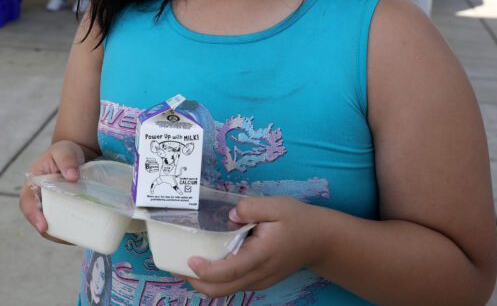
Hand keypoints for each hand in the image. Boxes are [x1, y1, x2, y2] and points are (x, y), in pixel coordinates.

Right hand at [18, 140, 88, 242]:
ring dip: (60, 235)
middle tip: (64, 238)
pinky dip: (70, 231)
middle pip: (39, 219)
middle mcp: (39, 198)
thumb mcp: (64, 151)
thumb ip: (67, 160)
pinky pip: (64, 223)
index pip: (26, 202)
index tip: (43, 226)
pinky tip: (82, 234)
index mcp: (33, 183)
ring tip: (76, 238)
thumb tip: (72, 177)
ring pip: (52, 225)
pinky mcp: (63, 210)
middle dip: (49, 231)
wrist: (77, 155)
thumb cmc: (66, 152)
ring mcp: (51, 206)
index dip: (32, 215)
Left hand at [183, 196, 326, 297]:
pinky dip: (215, 279)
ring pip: (225, 290)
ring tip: (184, 264)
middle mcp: (259, 274)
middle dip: (196, 281)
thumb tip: (230, 214)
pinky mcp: (258, 280)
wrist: (320, 241)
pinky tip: (205, 263)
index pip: (231, 270)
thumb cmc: (298, 220)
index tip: (190, 260)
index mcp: (262, 256)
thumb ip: (252, 207)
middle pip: (222, 289)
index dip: (207, 270)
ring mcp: (258, 281)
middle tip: (175, 265)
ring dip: (203, 282)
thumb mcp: (278, 206)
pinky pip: (232, 285)